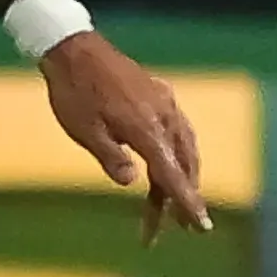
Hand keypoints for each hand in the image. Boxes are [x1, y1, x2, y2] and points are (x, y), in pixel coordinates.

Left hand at [40, 31, 208, 243]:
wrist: (75, 50)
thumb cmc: (74, 93)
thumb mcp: (84, 131)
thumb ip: (111, 157)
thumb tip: (132, 182)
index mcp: (145, 129)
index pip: (171, 175)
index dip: (186, 202)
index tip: (201, 226)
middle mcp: (164, 116)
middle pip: (183, 164)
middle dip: (183, 196)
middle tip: (181, 226)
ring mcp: (165, 102)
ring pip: (186, 147)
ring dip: (185, 175)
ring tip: (178, 202)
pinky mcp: (161, 94)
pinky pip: (180, 129)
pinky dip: (181, 152)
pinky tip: (175, 161)